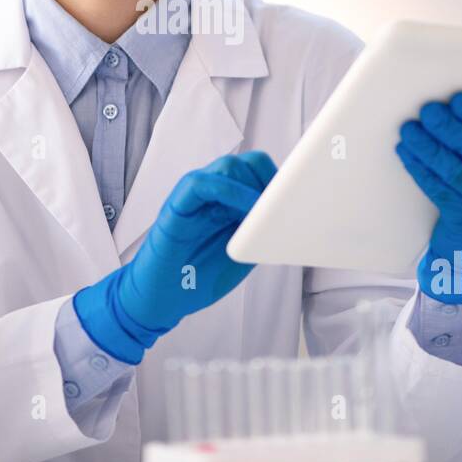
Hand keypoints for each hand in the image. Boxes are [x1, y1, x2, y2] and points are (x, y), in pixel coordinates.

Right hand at [74, 151, 276, 361]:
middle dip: (270, 180)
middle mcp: (212, 192)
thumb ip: (260, 230)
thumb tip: (291, 216)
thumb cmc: (201, 276)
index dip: (280, 180)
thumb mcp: (244, 251)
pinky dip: (229, 190)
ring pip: (227, 166)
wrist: (164, 298)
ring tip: (266, 211)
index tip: (297, 199)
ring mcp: (194, 196)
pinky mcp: (176, 206)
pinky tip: (247, 209)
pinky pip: (200, 184)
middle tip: (283, 206)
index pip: (257, 170)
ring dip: (253, 184)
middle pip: (246, 163)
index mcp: (230, 200)